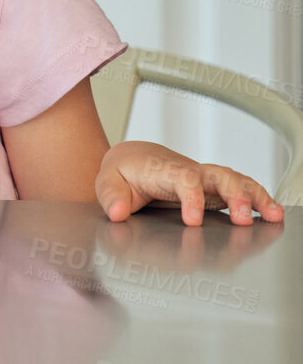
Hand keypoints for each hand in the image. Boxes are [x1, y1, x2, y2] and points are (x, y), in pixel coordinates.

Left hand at [94, 140, 285, 226]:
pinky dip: (259, 199)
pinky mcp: (214, 189)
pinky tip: (274, 214)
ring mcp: (205, 180)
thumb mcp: (107, 182)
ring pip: (236, 181)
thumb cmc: (122, 172)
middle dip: (234, 196)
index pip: (183, 179)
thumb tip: (117, 212)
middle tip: (243, 220)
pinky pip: (241, 190)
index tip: (193, 221)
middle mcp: (190, 172)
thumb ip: (110, 196)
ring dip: (256, 197)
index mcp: (163, 170)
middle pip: (219, 176)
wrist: (133, 159)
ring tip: (274, 216)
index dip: (192, 198)